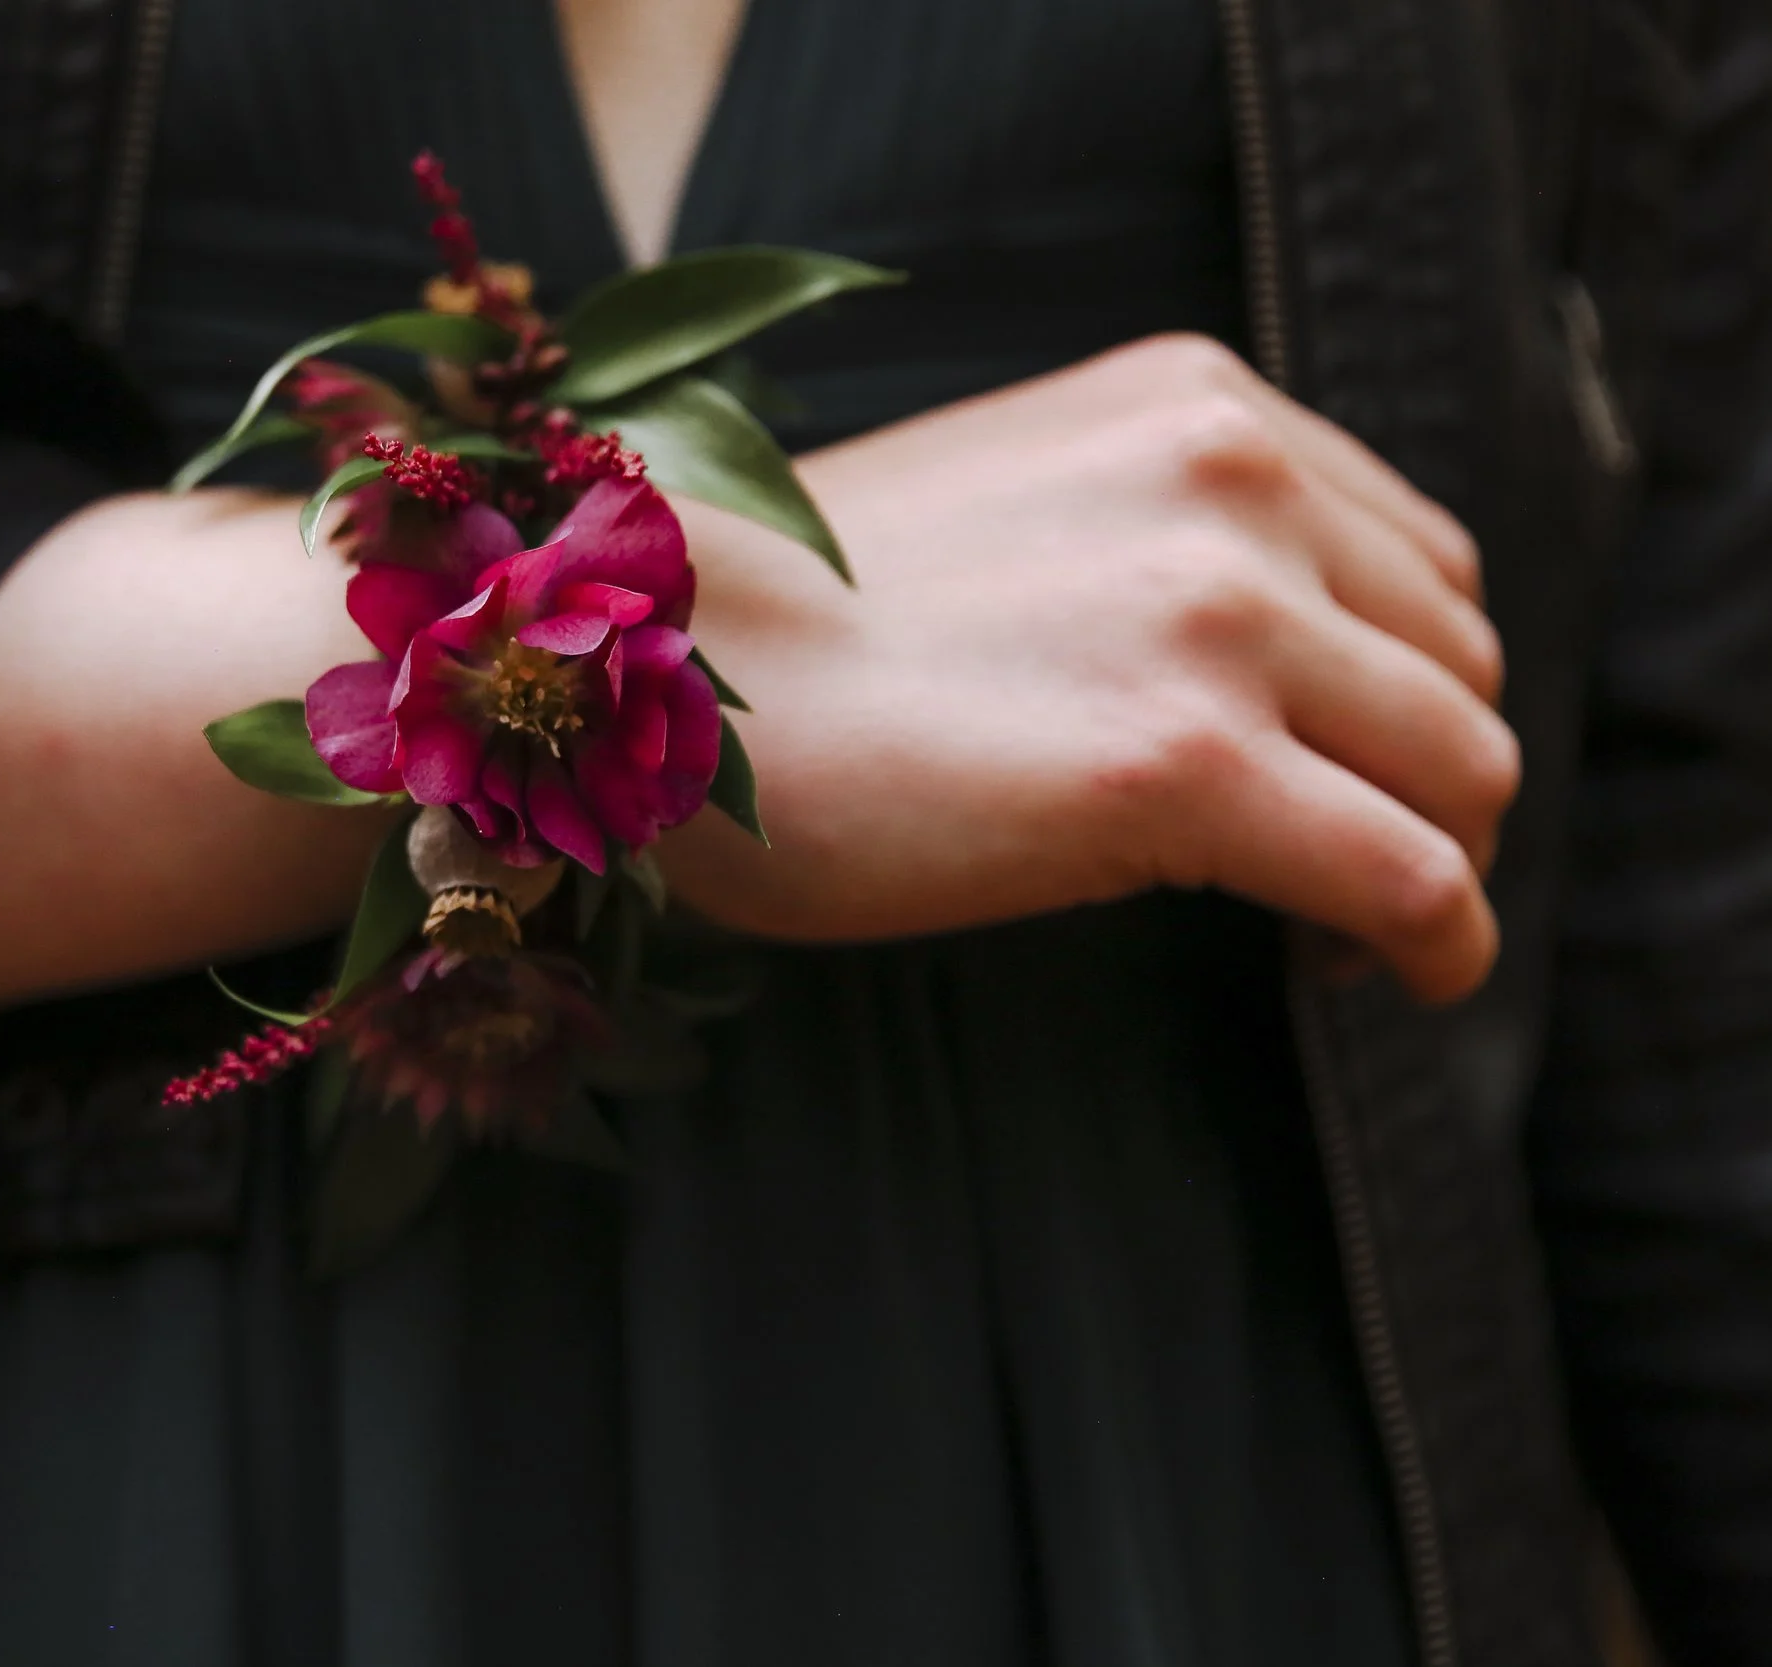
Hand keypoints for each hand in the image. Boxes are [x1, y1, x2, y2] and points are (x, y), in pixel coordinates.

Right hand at [663, 333, 1516, 1003]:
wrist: (641, 666)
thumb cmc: (789, 618)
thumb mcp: (1012, 507)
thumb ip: (1156, 537)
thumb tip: (1268, 670)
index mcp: (1198, 405)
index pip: (1413, 555)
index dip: (1403, 681)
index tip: (1341, 770)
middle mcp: (1237, 481)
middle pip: (1455, 658)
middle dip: (1421, 778)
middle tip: (1339, 867)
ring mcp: (1219, 616)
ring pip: (1463, 767)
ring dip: (1434, 859)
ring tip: (1340, 928)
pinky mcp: (1187, 763)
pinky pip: (1416, 878)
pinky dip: (1442, 946)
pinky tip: (1393, 979)